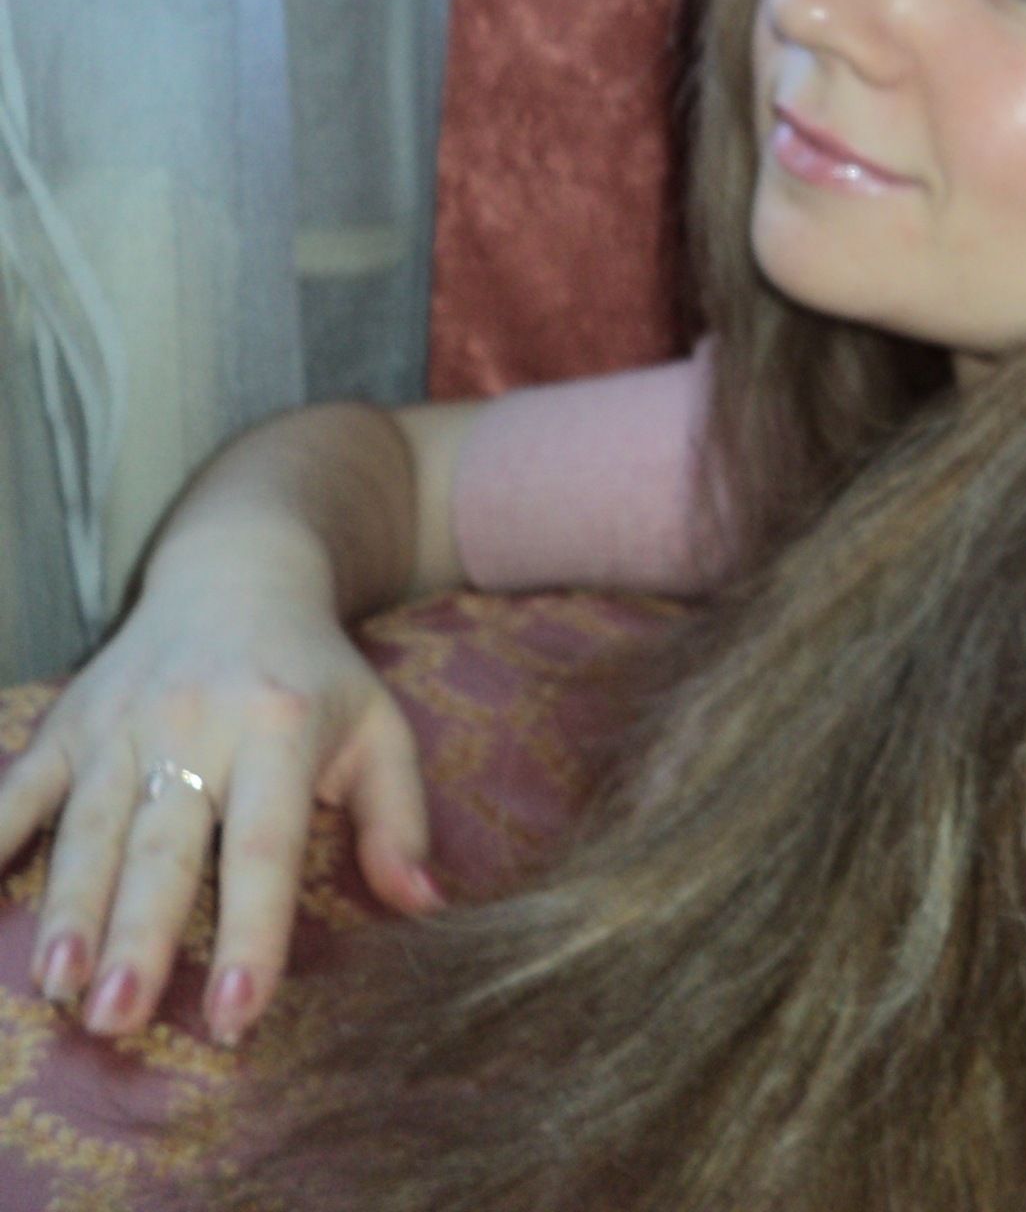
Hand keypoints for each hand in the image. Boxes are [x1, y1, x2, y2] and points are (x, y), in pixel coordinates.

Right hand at [0, 579, 439, 1046]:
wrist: (239, 570)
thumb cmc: (315, 671)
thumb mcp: (378, 726)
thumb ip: (400, 818)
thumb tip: (424, 905)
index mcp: (280, 728)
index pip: (264, 846)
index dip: (250, 931)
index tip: (234, 1013)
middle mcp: (197, 723)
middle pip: (164, 845)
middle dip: (138, 934)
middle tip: (117, 1017)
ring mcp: (124, 720)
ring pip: (90, 825)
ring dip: (69, 907)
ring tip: (56, 983)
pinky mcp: (71, 718)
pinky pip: (20, 783)